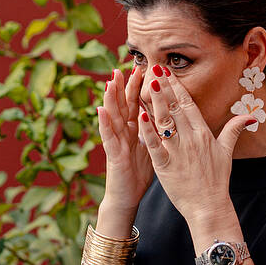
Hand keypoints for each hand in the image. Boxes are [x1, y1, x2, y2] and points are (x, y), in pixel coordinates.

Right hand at [96, 64, 153, 210]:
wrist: (127, 197)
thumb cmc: (138, 174)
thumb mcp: (150, 148)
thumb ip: (154, 132)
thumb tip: (165, 119)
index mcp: (134, 130)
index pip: (136, 104)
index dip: (138, 88)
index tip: (144, 69)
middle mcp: (122, 133)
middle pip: (122, 106)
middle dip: (123, 86)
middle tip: (124, 67)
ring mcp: (116, 142)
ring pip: (112, 117)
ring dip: (109, 99)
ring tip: (109, 81)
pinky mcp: (113, 154)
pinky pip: (107, 137)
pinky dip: (103, 123)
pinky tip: (100, 110)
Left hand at [137, 65, 253, 222]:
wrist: (209, 206)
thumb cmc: (216, 180)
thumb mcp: (227, 152)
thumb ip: (234, 130)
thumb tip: (250, 116)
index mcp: (203, 134)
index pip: (188, 104)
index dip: (177, 86)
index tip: (167, 71)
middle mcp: (190, 139)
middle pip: (175, 108)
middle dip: (164, 87)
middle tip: (154, 68)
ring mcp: (177, 152)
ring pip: (164, 122)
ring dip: (156, 102)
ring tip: (147, 83)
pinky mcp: (165, 166)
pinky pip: (154, 145)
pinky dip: (147, 130)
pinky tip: (139, 115)